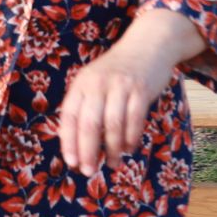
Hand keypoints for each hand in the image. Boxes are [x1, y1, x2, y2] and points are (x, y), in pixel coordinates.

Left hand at [57, 8, 203, 172]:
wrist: (148, 45)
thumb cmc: (117, 72)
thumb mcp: (94, 82)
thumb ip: (85, 107)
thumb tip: (76, 143)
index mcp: (81, 84)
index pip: (69, 116)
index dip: (68, 141)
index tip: (71, 162)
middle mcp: (97, 84)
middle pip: (89, 124)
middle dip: (88, 151)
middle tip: (88, 171)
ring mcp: (119, 86)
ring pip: (113, 125)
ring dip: (112, 149)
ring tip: (112, 163)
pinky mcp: (140, 90)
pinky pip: (134, 120)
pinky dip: (130, 138)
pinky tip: (129, 149)